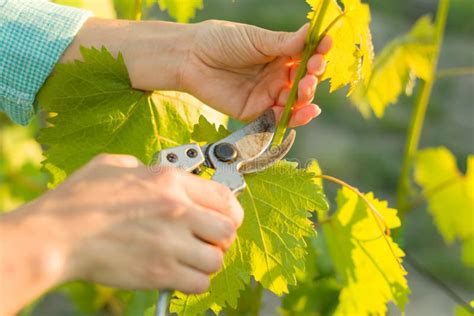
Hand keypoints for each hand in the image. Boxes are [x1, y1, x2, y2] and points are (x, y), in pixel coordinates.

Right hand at [1, 154, 242, 313]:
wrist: (55, 236)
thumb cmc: (78, 201)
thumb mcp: (112, 165)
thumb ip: (140, 166)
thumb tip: (148, 171)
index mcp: (169, 181)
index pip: (225, 196)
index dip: (230, 211)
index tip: (224, 218)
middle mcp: (177, 209)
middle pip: (228, 229)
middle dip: (221, 237)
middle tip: (207, 240)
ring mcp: (171, 243)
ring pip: (217, 258)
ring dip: (207, 261)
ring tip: (191, 259)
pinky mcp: (160, 272)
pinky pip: (199, 283)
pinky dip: (194, 282)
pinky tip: (179, 274)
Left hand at [181, 21, 331, 125]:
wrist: (192, 58)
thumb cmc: (221, 41)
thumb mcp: (256, 38)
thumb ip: (284, 42)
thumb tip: (312, 32)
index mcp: (279, 55)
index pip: (306, 57)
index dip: (317, 54)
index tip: (324, 47)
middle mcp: (276, 76)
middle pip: (303, 82)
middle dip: (312, 78)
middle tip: (311, 72)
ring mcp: (266, 94)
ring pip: (294, 102)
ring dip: (305, 99)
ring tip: (305, 91)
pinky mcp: (254, 112)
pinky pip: (277, 119)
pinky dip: (292, 118)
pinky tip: (302, 112)